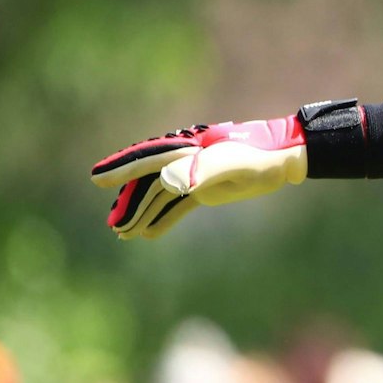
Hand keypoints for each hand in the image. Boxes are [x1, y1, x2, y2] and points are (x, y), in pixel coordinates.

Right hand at [90, 117, 305, 238]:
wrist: (285, 158)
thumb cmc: (260, 156)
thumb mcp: (234, 164)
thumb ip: (202, 170)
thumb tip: (166, 182)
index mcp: (187, 148)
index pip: (148, 159)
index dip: (122, 169)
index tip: (97, 178)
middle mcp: (186, 160)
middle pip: (149, 182)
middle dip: (130, 203)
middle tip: (114, 226)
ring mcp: (194, 175)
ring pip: (160, 196)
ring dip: (143, 214)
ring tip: (124, 234)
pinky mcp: (205, 189)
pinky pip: (178, 205)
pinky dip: (163, 218)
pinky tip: (148, 234)